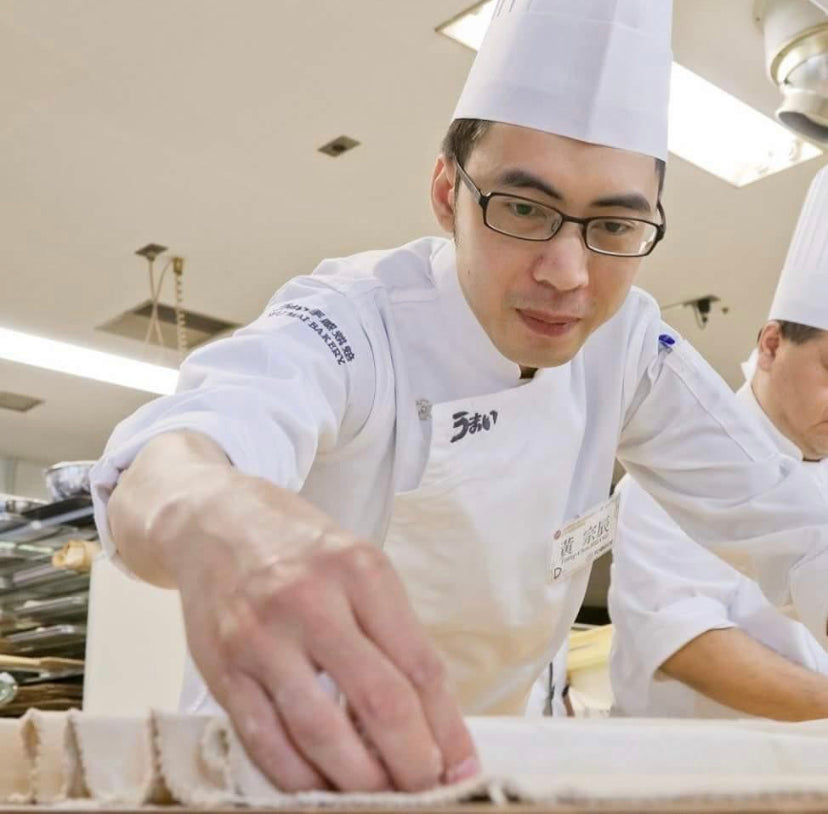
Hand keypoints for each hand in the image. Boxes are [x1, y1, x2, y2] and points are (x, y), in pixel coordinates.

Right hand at [161, 471, 478, 792]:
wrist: (214, 521)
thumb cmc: (299, 547)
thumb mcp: (357, 562)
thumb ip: (389, 629)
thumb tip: (426, 717)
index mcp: (360, 570)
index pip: (419, 664)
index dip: (447, 728)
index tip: (462, 766)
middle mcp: (311, 601)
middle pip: (380, 702)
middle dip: (413, 763)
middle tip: (427, 790)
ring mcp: (261, 637)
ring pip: (321, 733)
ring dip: (360, 783)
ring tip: (382, 796)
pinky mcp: (222, 669)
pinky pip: (266, 742)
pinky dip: (300, 778)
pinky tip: (324, 788)